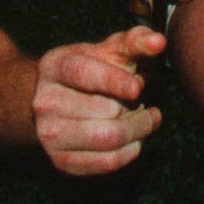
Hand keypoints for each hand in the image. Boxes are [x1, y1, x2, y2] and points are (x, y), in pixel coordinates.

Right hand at [32, 26, 165, 175]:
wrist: (59, 102)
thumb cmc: (94, 70)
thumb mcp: (110, 50)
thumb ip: (135, 41)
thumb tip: (158, 41)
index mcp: (54, 66)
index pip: (83, 73)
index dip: (113, 81)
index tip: (138, 88)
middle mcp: (45, 101)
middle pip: (103, 110)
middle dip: (134, 107)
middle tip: (142, 102)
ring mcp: (49, 135)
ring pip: (107, 139)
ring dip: (137, 130)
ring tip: (145, 119)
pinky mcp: (62, 161)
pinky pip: (107, 162)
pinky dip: (130, 151)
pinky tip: (135, 139)